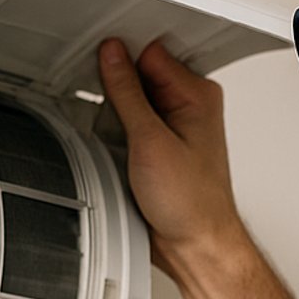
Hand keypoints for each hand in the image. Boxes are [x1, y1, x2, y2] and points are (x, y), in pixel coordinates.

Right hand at [95, 37, 245, 278]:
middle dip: (117, 90)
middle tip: (111, 116)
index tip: (100, 70)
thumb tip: (112, 56)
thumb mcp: (150, 141)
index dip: (122, 59)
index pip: (150, 53)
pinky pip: (129, 124)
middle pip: (139, 74)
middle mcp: (189, 106)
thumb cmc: (192, 203)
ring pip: (131, 101)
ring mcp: (173, 125)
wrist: (195, 245)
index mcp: (198, 94)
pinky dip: (116, 133)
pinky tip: (116, 151)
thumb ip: (127, 94)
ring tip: (118, 141)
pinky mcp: (158, 145)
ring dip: (115, 116)